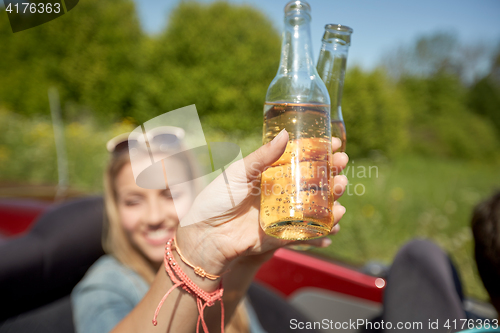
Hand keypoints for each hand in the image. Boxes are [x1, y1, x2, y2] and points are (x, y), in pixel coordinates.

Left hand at [176, 130, 348, 274]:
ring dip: (333, 196)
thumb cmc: (217, 199)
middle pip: (313, 181)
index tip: (335, 142)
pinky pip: (309, 230)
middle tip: (342, 163)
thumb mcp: (239, 172)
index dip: (319, 151)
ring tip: (340, 187)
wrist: (206, 234)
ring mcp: (284, 214)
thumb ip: (263, 156)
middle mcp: (280, 193)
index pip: (300, 160)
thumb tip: (287, 134)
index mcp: (270, 174)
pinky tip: (338, 217)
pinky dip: (326, 225)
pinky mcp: (284, 234)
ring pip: (316, 204)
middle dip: (332, 172)